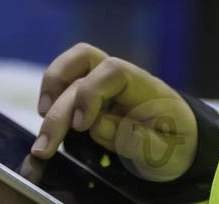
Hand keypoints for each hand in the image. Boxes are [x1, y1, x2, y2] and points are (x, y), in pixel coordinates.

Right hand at [31, 43, 197, 181]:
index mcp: (146, 87)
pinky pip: (67, 82)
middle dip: (60, 107)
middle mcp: (122, 77)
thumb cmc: (175, 145)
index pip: (114, 72)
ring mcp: (105, 82)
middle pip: (83, 70)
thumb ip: (139, 141)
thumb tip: (100, 127)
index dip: (91, 93)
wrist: (179, 143)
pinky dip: (51, 96)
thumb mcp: (167, 154)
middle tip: (46, 145)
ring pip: (72, 65)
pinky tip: (45, 120)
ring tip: (40, 122)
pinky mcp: (91, 93)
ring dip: (50, 89)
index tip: (81, 126)